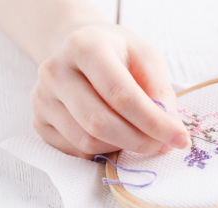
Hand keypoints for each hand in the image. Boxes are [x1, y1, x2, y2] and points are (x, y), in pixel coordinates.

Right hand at [30, 23, 190, 158]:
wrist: (80, 50)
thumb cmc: (118, 54)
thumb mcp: (147, 58)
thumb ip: (161, 91)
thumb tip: (170, 130)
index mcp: (85, 47)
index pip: (121, 95)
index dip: (153, 122)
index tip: (179, 138)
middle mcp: (56, 71)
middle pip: (99, 123)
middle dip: (139, 141)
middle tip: (162, 146)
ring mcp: (42, 98)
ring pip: (87, 141)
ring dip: (123, 147)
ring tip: (140, 136)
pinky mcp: (39, 121)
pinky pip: (76, 150)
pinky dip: (104, 150)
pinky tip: (116, 135)